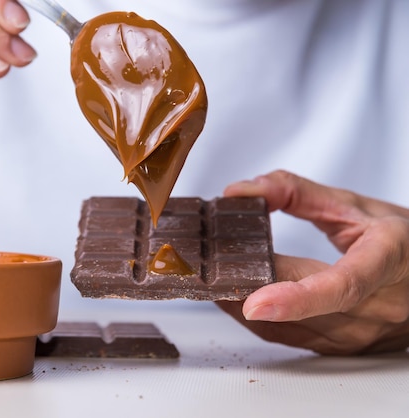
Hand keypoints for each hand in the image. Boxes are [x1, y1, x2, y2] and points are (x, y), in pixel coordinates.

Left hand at [216, 170, 408, 354]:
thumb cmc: (398, 239)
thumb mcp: (353, 204)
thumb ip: (294, 192)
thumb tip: (240, 192)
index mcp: (387, 259)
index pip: (343, 286)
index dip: (297, 297)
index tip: (256, 303)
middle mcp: (379, 306)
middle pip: (302, 309)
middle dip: (248, 289)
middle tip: (208, 270)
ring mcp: (363, 334)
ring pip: (289, 331)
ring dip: (246, 308)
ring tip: (216, 282)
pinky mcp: (345, 348)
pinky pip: (291, 339)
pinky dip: (259, 321)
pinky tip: (238, 300)